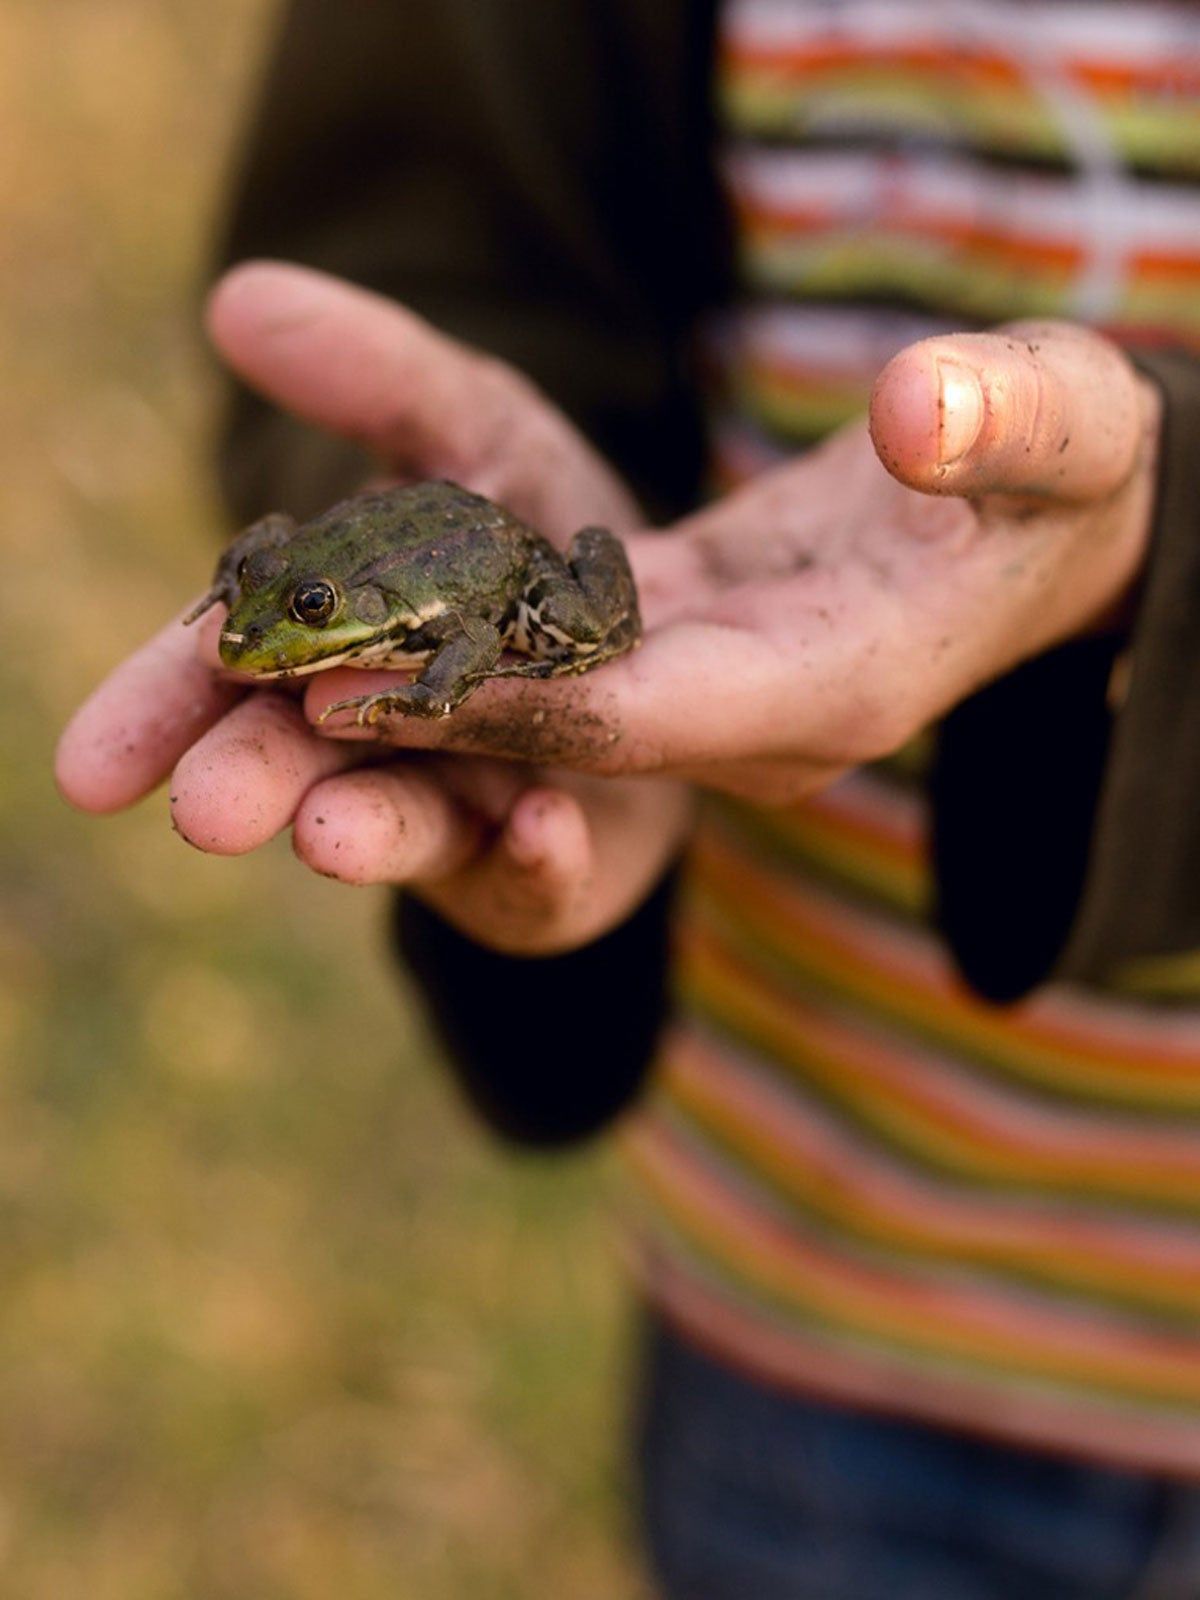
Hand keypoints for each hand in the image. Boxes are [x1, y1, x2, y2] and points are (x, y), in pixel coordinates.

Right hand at [55, 262, 688, 953]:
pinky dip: (541, 855)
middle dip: (261, 780)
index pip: (234, 679)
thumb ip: (380, 384)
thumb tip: (234, 297)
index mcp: (335, 653)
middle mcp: (391, 745)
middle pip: (312, 765)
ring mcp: (476, 810)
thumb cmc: (539, 553)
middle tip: (209, 807)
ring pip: (420, 829)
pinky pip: (550, 873)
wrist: (667, 646)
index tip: (93, 768)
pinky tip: (545, 826)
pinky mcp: (563, 861)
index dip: (166, 714)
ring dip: (376, 833)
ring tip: (327, 837)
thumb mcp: (482, 439)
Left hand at [310, 320, 1158, 803]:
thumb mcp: (1066, 428)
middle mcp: (748, 720)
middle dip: (407, 744)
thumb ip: (1010, 421)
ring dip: (383, 702)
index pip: (658, 715)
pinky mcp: (666, 647)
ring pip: (521, 706)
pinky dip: (435, 640)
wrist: (1036, 534)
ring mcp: (699, 694)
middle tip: (240, 742)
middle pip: (553, 740)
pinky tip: (323, 616)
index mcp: (840, 685)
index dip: (517, 708)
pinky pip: (533, 657)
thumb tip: (918, 410)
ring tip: (229, 693)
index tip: (371, 696)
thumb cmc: (1062, 475)